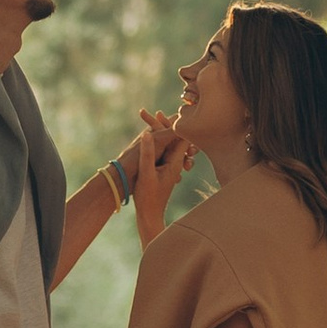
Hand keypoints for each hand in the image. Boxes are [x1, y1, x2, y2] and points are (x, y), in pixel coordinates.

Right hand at [131, 108, 193, 242]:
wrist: (150, 215)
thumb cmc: (148, 197)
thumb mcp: (146, 173)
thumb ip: (147, 153)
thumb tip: (147, 133)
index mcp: (174, 162)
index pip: (179, 137)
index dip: (171, 124)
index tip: (162, 112)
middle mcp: (175, 163)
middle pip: (176, 139)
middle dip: (165, 126)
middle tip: (156, 112)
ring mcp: (170, 167)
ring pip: (169, 145)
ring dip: (161, 134)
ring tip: (152, 119)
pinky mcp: (164, 170)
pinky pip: (164, 152)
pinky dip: (158, 144)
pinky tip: (149, 138)